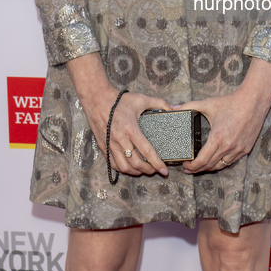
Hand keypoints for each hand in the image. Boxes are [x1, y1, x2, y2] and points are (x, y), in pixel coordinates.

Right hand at [67, 52, 170, 176]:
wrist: (97, 99)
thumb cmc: (119, 100)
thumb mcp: (141, 99)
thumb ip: (159, 103)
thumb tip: (173, 108)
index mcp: (131, 129)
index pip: (146, 151)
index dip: (156, 163)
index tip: (164, 170)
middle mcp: (120, 140)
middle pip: (136, 164)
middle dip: (148, 170)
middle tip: (155, 170)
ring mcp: (111, 145)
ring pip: (124, 167)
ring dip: (136, 172)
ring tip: (143, 169)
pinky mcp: (104, 147)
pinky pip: (114, 164)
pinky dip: (123, 168)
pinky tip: (130, 166)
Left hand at [179, 57, 270, 173]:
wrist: (253, 101)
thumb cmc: (230, 103)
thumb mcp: (208, 104)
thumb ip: (189, 106)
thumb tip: (173, 108)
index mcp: (218, 137)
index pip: (202, 160)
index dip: (192, 166)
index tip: (185, 165)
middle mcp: (228, 147)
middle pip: (210, 166)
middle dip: (197, 169)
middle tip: (188, 168)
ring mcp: (239, 149)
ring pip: (221, 166)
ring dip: (209, 168)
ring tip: (200, 167)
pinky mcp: (246, 149)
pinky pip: (231, 161)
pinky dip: (221, 163)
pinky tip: (215, 161)